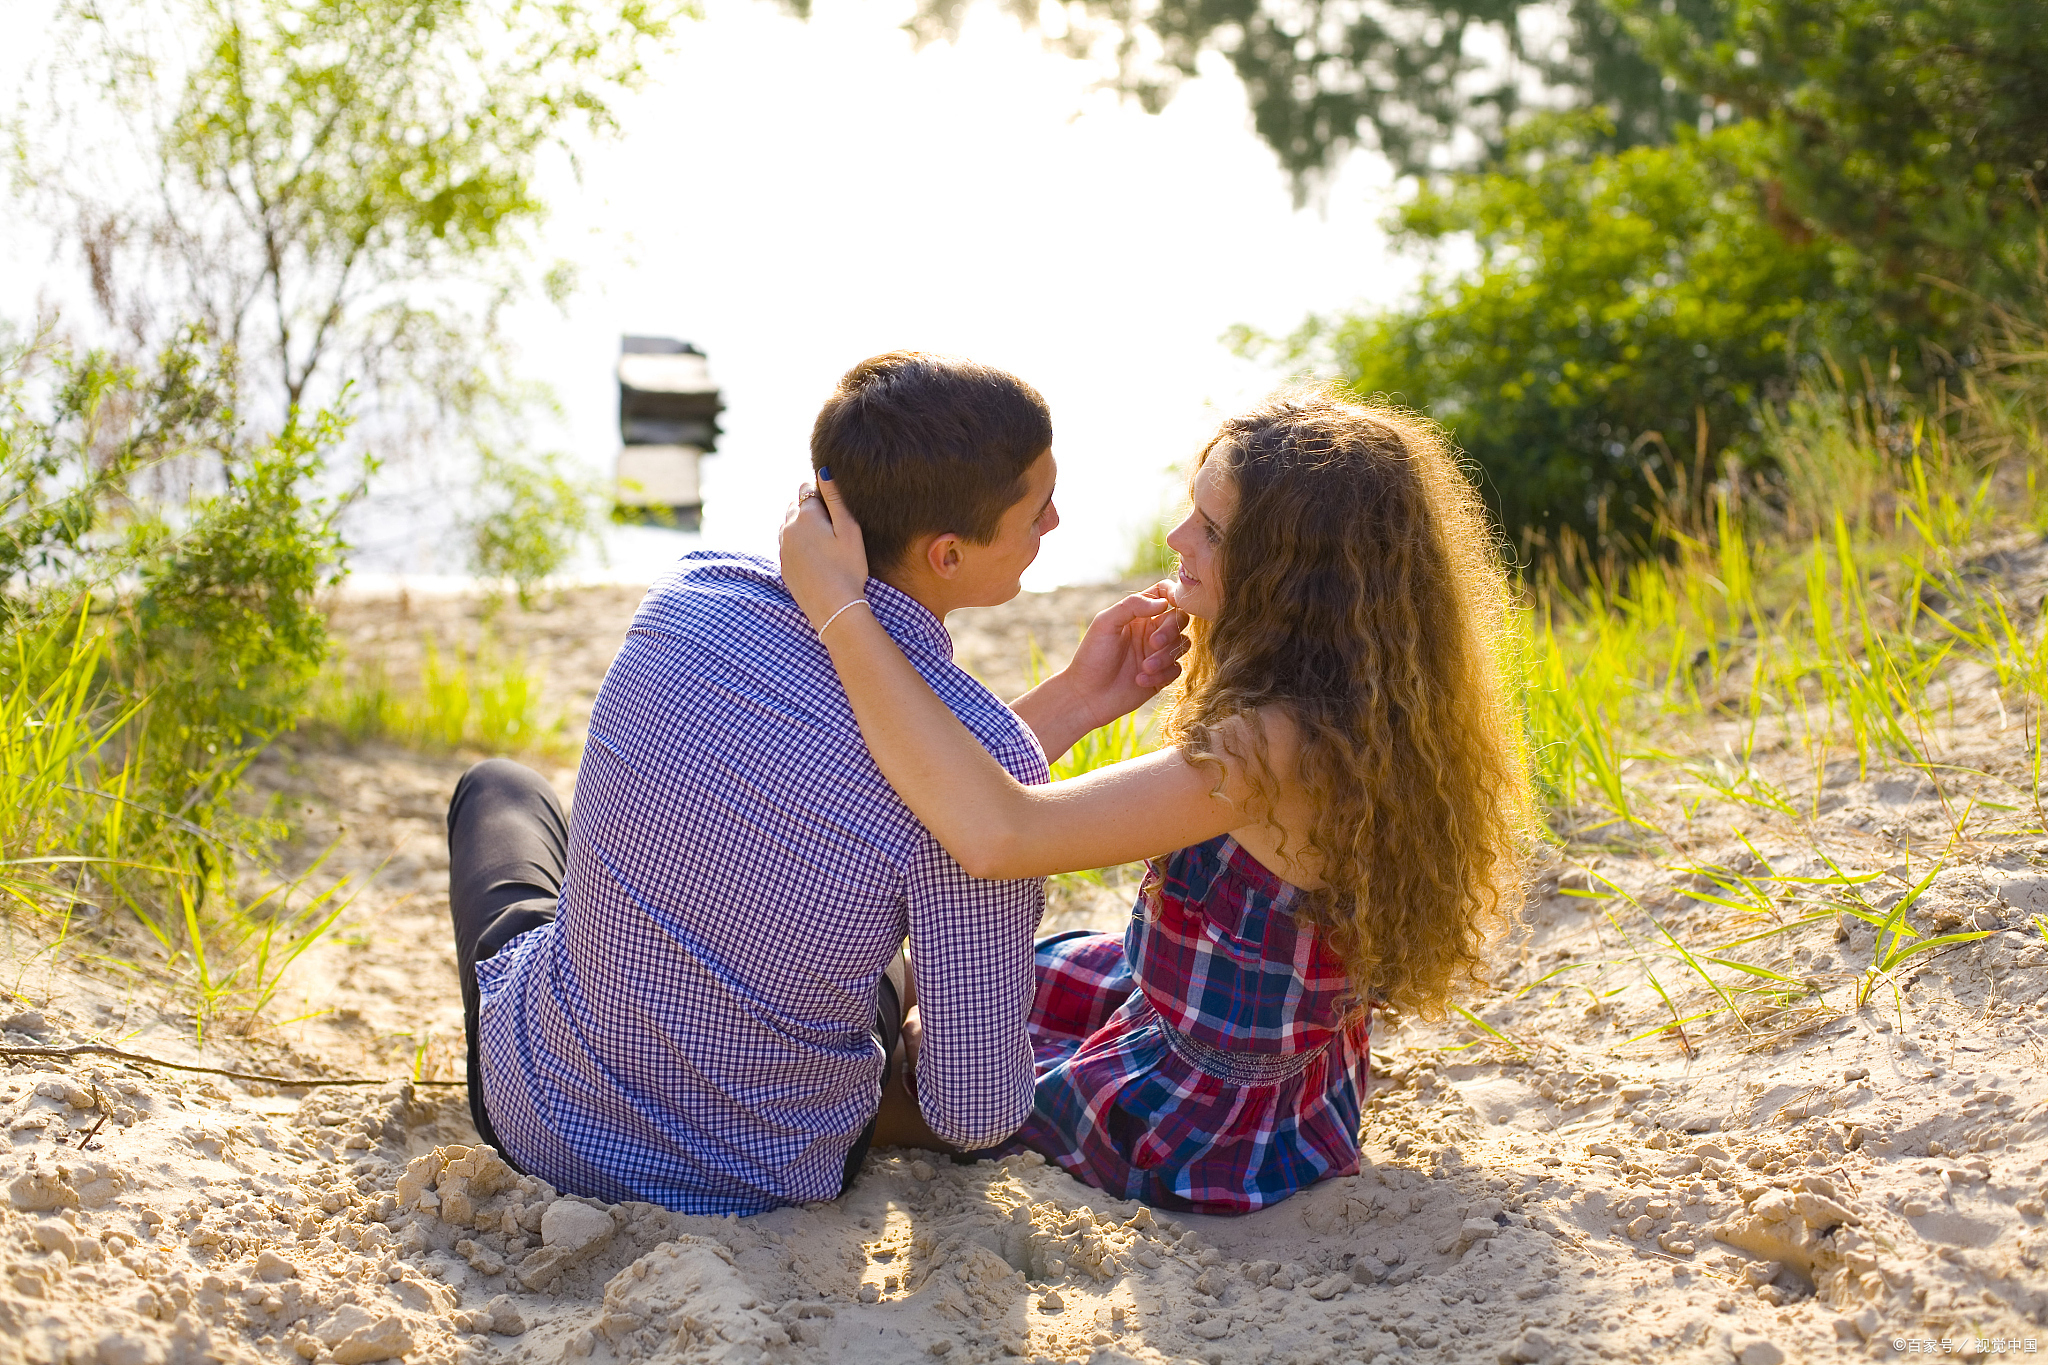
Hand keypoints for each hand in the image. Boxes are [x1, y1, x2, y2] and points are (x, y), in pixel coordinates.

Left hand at [778, 472, 871, 627]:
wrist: (834, 608)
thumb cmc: (848, 568)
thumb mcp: (849, 530)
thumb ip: (836, 498)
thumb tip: (823, 470)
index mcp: (806, 515)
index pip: (807, 488)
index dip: (822, 493)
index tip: (835, 507)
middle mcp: (788, 528)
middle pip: (795, 505)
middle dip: (810, 507)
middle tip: (832, 525)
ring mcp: (783, 548)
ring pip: (789, 525)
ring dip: (802, 525)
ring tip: (824, 540)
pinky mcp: (784, 565)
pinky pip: (788, 545)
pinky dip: (799, 544)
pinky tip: (816, 556)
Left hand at [1062, 583, 1188, 729]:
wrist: (1087, 696)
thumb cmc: (1092, 656)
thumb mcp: (1105, 623)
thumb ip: (1132, 605)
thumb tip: (1164, 602)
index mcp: (1138, 614)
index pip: (1164, 594)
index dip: (1174, 594)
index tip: (1170, 604)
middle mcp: (1151, 630)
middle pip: (1179, 618)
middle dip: (1170, 631)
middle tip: (1152, 643)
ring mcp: (1158, 653)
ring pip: (1182, 644)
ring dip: (1165, 656)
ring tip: (1144, 667)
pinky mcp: (1162, 676)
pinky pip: (1176, 669)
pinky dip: (1161, 674)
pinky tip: (1140, 681)